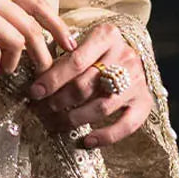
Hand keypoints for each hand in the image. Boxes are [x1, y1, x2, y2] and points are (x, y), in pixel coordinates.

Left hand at [24, 19, 152, 147]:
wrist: (131, 51)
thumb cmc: (96, 49)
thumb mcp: (80, 42)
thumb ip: (61, 57)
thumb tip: (35, 84)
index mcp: (107, 36)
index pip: (76, 61)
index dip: (53, 79)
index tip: (34, 92)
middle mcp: (125, 56)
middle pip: (86, 85)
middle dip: (59, 101)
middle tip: (41, 110)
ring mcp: (137, 80)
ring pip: (102, 106)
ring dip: (74, 119)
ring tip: (54, 124)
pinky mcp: (144, 101)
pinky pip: (128, 124)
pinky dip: (107, 136)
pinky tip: (86, 141)